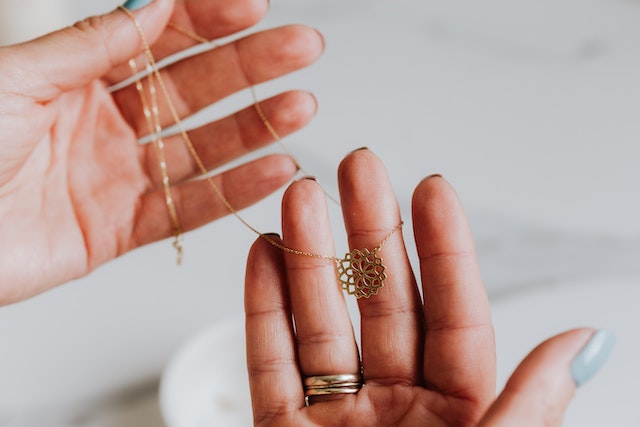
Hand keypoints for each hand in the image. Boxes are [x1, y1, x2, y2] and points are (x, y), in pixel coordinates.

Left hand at [0, 0, 322, 303]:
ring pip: (202, 147)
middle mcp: (106, 124)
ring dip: (255, 126)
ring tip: (298, 105)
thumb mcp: (17, 79)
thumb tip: (152, 4)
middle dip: (250, 66)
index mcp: (77, 79)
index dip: (207, 18)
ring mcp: (118, 176)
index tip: (252, 5)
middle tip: (298, 48)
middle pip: (194, 88)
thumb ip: (91, 46)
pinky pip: (188, 209)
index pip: (158, 38)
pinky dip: (235, 191)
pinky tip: (272, 169)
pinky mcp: (121, 229)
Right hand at [244, 149, 612, 425]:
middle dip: (367, 234)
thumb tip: (585, 339)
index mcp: (462, 415)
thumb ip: (528, 410)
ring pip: (321, 323)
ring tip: (299, 197)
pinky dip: (261, 308)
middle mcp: (399, 407)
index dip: (443, 248)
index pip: (456, 315)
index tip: (430, 186)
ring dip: (306, 257)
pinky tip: (261, 252)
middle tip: (356, 168)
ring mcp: (336, 417)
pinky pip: (269, 363)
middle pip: (383, 305)